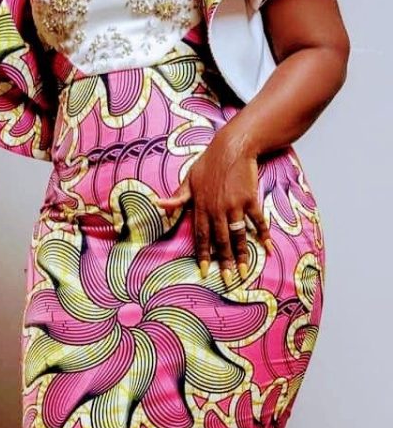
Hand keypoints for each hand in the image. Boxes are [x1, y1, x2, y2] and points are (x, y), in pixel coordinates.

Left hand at [155, 130, 273, 283]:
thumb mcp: (189, 178)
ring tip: (245, 272)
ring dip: (242, 255)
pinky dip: (263, 235)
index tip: (205, 271)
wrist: (232, 147)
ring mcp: (235, 205)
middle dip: (224, 262)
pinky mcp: (250, 200)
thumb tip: (160, 205)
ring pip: (238, 235)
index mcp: (201, 207)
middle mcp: (217, 209)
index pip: (201, 236)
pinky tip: (266, 249)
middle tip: (228, 280)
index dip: (203, 255)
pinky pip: (257, 222)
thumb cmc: (210, 162)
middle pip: (221, 241)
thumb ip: (178, 197)